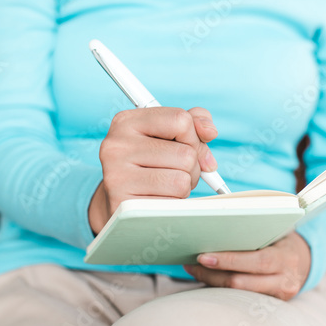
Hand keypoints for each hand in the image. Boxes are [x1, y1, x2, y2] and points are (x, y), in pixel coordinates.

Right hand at [89, 106, 219, 234]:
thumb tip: (209, 131)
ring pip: (182, 180)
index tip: (191, 147)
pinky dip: (173, 204)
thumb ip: (192, 122)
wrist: (117, 204)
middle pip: (186, 154)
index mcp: (126, 122)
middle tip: (175, 172)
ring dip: (184, 187)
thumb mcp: (166, 135)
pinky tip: (158, 200)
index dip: (195, 137)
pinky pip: (172, 204)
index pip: (180, 120)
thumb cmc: (148, 164)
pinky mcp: (124, 205)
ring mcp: (116, 176)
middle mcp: (116, 146)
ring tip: (167, 186)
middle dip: (191, 167)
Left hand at [183, 232, 311, 300]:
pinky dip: (220, 289)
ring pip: (237, 294)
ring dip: (211, 282)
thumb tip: (217, 230)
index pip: (255, 261)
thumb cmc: (282, 241)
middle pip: (241, 282)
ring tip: (194, 269)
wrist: (302, 262)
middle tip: (191, 263)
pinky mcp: (270, 307)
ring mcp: (278, 298)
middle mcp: (285, 281)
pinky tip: (206, 279)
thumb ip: (254, 232)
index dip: (228, 260)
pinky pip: (239, 300)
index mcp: (287, 259)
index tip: (203, 256)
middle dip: (212, 274)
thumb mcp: (275, 232)